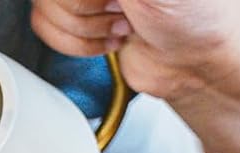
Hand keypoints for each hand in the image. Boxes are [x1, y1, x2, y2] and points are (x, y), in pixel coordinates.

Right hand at [30, 0, 239, 104]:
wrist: (196, 60)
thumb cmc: (194, 13)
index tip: (112, 0)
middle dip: (85, 8)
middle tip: (123, 9)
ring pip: (45, 6)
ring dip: (84, 28)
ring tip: (123, 24)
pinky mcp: (78, 14)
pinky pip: (44, 25)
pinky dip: (75, 42)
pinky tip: (109, 36)